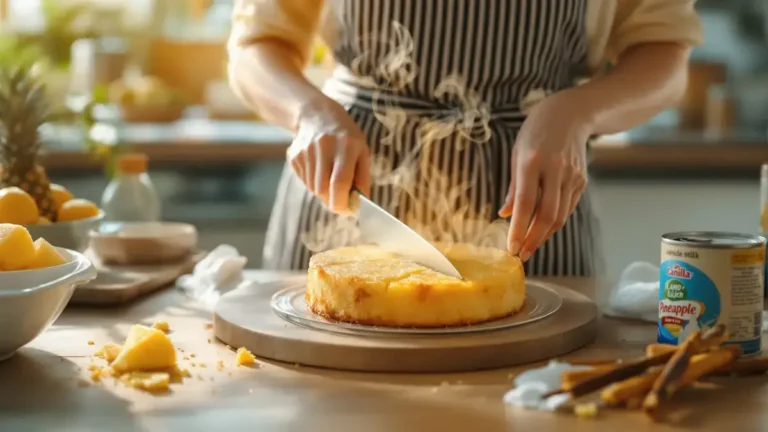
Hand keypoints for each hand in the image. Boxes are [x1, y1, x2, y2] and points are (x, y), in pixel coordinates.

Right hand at [287, 96, 370, 213]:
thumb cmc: (347, 138)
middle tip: (340, 199)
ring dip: (324, 191)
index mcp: (346, 145)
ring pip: (313, 188)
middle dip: (333, 200)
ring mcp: (306, 150)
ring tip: (330, 176)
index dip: (342, 202)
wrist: (317, 115)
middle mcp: (324, 146)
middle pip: (323, 189)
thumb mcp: (362, 153)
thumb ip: (362, 179)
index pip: (340, 182)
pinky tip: (319, 168)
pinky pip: (304, 181)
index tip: (346, 210)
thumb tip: (358, 205)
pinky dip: (313, 183)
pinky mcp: (294, 155)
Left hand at [499, 90, 591, 260]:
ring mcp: (571, 175)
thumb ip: (513, 186)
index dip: (519, 229)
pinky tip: (542, 230)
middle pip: (547, 215)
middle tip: (522, 255)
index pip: (525, 204)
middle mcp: (555, 169)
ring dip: (544, 235)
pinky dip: (554, 222)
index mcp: (532, 161)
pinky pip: (567, 208)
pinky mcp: (582, 180)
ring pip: (560, 215)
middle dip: (533, 240)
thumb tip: (505, 214)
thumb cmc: (536, 133)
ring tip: (530, 247)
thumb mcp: (517, 153)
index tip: (511, 248)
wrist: (570, 113)